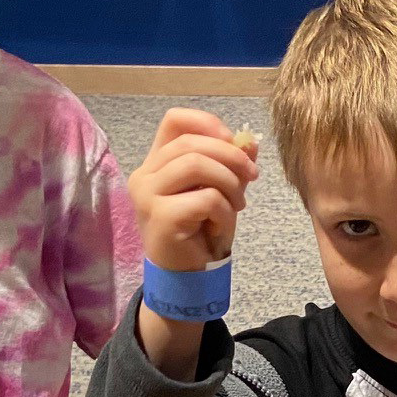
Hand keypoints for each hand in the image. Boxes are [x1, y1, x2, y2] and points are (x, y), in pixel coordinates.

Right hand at [128, 108, 260, 272]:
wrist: (187, 276)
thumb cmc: (200, 232)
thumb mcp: (221, 191)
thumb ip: (231, 165)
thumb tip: (251, 141)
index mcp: (156, 162)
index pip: (174, 120)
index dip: (208, 123)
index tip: (234, 142)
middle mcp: (145, 174)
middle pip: (191, 142)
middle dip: (231, 156)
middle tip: (251, 177)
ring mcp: (147, 194)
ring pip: (196, 164)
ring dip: (229, 182)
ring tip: (237, 204)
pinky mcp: (160, 216)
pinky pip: (204, 198)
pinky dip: (224, 210)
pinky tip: (222, 225)